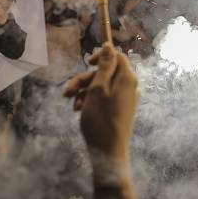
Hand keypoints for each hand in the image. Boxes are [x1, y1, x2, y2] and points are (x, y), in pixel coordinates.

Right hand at [64, 44, 138, 160]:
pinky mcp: (117, 110)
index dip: (101, 56)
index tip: (88, 62)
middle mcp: (129, 87)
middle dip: (85, 79)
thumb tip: (110, 46)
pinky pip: (103, 98)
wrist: (108, 152)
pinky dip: (90, 101)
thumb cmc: (101, 119)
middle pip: (105, 72)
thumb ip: (105, 66)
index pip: (117, 56)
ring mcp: (123, 99)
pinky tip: (78, 111)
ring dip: (84, 91)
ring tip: (72, 104)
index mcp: (127, 79)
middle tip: (68, 91)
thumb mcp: (98, 89)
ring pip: (101, 86)